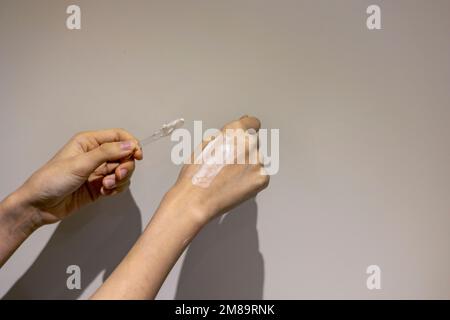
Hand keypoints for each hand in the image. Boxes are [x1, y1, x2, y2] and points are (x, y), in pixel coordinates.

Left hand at [13, 129, 142, 224]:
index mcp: (89, 142)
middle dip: (125, 166)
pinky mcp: (99, 186)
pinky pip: (118, 185)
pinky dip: (115, 189)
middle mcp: (95, 155)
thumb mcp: (80, 163)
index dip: (131, 144)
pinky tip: (104, 193)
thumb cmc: (51, 180)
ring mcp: (98, 171)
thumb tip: (130, 145)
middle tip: (117, 175)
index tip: (137, 156)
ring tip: (106, 186)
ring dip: (119, 180)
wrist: (38, 206)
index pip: (119, 136)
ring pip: (123, 171)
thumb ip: (107, 153)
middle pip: (124, 155)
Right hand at [164, 115, 269, 224]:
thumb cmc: (196, 173)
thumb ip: (226, 134)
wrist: (196, 199)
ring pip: (257, 159)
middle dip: (245, 150)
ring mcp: (258, 161)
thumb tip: (240, 124)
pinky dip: (251, 179)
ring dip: (248, 165)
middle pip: (254, 142)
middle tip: (228, 163)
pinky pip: (260, 175)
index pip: (253, 123)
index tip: (243, 138)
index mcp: (235, 131)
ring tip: (230, 176)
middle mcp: (250, 143)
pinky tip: (236, 184)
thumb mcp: (205, 144)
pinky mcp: (262, 178)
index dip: (247, 130)